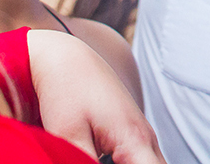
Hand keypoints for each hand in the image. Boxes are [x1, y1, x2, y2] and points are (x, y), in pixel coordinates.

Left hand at [28, 29, 165, 163]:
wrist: (64, 56)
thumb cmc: (65, 90)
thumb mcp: (69, 135)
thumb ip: (80, 163)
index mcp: (135, 140)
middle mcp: (145, 138)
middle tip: (108, 163)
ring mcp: (140, 134)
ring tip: (105, 158)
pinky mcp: (130, 133)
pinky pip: (142, 159)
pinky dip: (133, 163)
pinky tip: (111, 160)